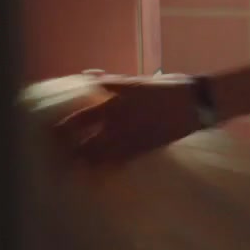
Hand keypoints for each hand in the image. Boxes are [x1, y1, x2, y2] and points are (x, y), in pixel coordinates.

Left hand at [51, 75, 202, 166]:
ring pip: (97, 158)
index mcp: (113, 103)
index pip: (76, 121)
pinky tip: (99, 173)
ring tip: (75, 166)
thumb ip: (111, 82)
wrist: (199, 103)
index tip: (49, 134)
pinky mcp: (142, 151)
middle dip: (68, 151)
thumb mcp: (139, 80)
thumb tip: (85, 76)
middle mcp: (117, 124)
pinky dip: (104, 169)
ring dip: (84, 162)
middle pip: (81, 144)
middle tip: (58, 155)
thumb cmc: (170, 87)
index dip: (60, 130)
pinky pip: (116, 165)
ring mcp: (129, 139)